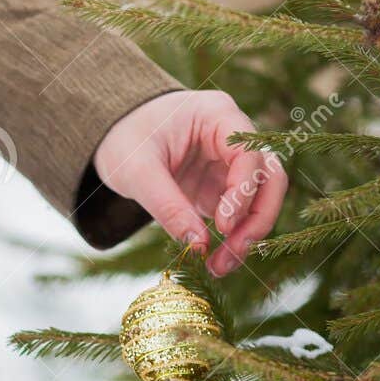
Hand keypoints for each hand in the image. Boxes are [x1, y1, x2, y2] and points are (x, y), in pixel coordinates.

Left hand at [95, 90, 286, 275]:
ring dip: (247, 233)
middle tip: (233, 253)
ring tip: (220, 266)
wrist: (110, 133)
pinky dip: (230, 238)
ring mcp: (228, 163)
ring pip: (260, 199)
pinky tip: (213, 262)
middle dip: (256, 219)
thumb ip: (168, 206)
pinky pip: (238, 214)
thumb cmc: (123, 138)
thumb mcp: (137, 171)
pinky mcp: (219, 186)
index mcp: (217, 114)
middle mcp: (232, 137)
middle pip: (269, 177)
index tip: (222, 226)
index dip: (243, 192)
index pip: (250, 154)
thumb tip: (198, 247)